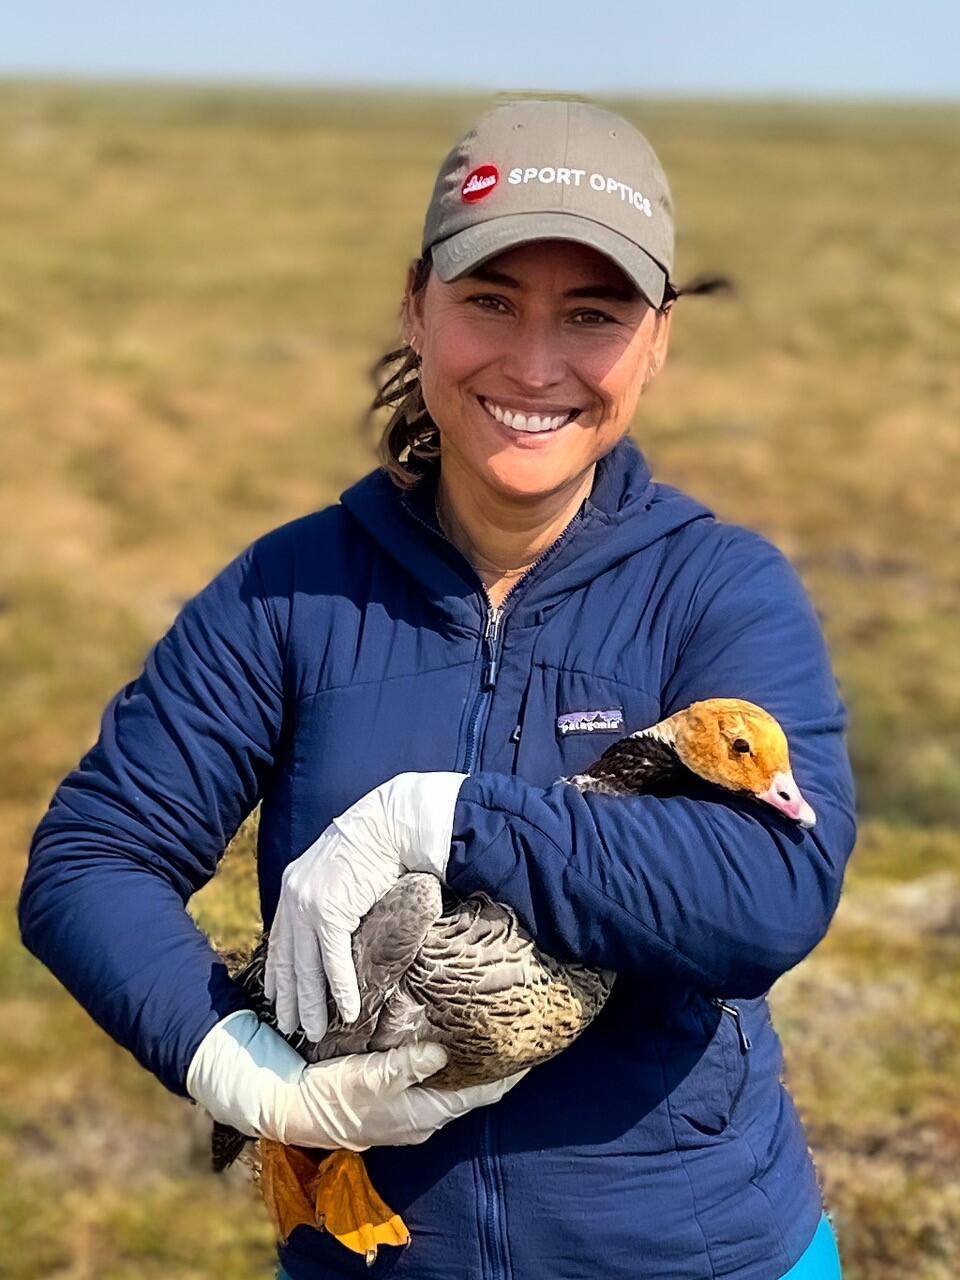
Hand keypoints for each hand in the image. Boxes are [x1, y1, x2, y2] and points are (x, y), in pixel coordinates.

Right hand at [187, 1010, 521, 1149]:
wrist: (294, 1106)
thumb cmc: (335, 1092)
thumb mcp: (372, 1075)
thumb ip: (409, 1064)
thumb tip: (443, 1052)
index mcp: (425, 1114)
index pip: (480, 1094)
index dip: (507, 1076)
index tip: (532, 1052)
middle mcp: (423, 1118)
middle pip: (471, 1092)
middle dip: (494, 1068)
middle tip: (514, 1036)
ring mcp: (409, 1113)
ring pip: (453, 1088)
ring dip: (470, 1066)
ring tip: (489, 1036)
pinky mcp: (394, 1102)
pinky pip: (433, 1084)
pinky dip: (447, 1066)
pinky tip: (449, 1044)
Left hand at [264, 771, 465, 1037]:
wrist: (388, 824)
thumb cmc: (372, 845)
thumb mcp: (337, 871)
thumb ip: (329, 898)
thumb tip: (336, 925)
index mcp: (292, 887)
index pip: (280, 940)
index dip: (278, 973)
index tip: (276, 998)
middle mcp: (293, 897)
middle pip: (288, 960)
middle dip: (288, 998)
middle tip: (289, 1028)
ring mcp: (309, 906)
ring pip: (306, 968)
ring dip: (310, 1004)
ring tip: (313, 1032)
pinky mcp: (331, 913)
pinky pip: (333, 962)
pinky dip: (341, 990)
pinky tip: (346, 1011)